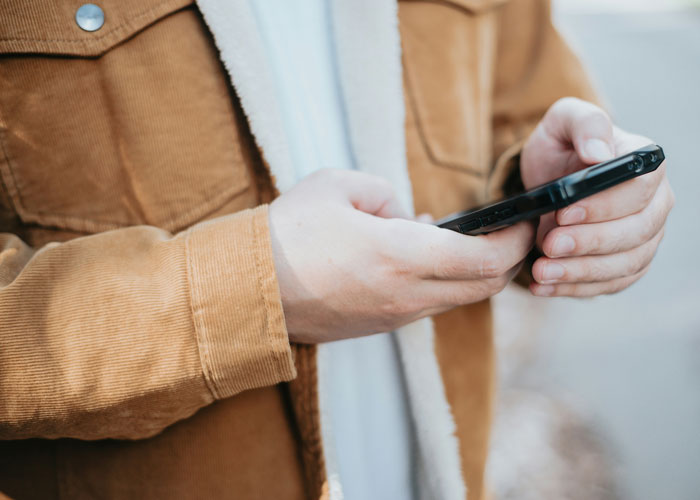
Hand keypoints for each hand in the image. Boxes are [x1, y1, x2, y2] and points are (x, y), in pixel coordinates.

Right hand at [269, 169, 534, 342]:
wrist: (248, 290)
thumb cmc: (288, 232)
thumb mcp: (338, 186)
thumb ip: (386, 194)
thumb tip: (407, 216)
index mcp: (400, 254)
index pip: (485, 259)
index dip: (515, 240)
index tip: (525, 220)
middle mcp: (406, 294)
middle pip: (483, 286)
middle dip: (507, 260)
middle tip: (510, 232)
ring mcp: (394, 317)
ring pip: (457, 299)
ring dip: (473, 273)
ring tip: (465, 240)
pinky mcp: (380, 326)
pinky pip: (429, 306)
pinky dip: (443, 283)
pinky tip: (425, 258)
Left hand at [520, 97, 673, 296]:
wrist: (550, 182)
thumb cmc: (561, 148)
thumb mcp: (563, 123)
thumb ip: (584, 125)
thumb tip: (599, 153)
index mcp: (646, 165)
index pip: (639, 189)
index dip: (603, 205)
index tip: (563, 213)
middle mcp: (656, 204)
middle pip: (637, 232)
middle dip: (590, 242)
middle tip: (548, 246)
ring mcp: (644, 238)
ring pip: (626, 264)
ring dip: (581, 272)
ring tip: (541, 271)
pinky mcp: (627, 264)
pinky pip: (611, 284)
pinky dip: (577, 289)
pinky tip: (544, 287)